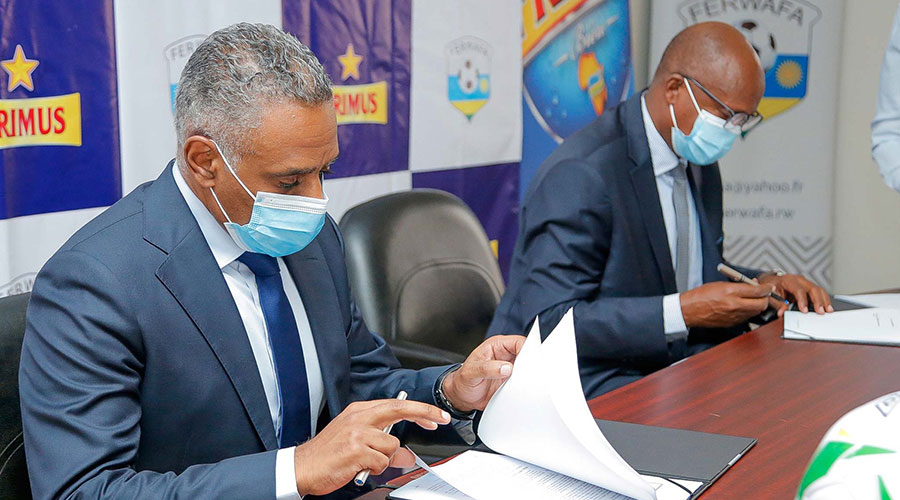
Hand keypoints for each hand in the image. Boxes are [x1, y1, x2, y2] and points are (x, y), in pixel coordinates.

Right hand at [293, 399, 449, 495]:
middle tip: (439, 421)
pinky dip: (375, 468)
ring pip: (392, 445)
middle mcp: (359, 418)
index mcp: (359, 411)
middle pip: (399, 409)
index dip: (419, 409)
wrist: (302, 466)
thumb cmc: (328, 454)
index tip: (436, 415)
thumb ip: (382, 443)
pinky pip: (381, 461)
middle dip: (424, 414)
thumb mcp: (357, 443)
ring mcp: (357, 433)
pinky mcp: (356, 450)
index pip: (395, 404)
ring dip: (384, 459)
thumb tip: (405, 454)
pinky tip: (360, 467)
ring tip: (365, 462)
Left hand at [440, 335, 525, 412]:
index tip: (530, 362)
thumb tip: (506, 368)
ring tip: (528, 382)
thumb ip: (487, 369)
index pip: (518, 342)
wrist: (462, 397)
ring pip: (528, 367)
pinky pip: (525, 380)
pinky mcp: (512, 380)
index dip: (527, 350)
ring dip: (530, 375)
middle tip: (531, 374)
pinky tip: (526, 389)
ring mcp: (510, 368)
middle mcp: (505, 355)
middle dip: (531, 363)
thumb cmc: (463, 380)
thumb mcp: (471, 373)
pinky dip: (527, 384)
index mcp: (496, 345)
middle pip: (527, 354)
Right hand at [681, 281, 773, 327]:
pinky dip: (749, 311)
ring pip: (756, 312)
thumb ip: (738, 285)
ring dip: (758, 305)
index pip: (757, 290)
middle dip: (765, 298)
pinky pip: (747, 317)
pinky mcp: (732, 323)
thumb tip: (752, 284)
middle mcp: (734, 305)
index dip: (766, 288)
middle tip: (764, 294)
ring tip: (752, 299)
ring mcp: (734, 316)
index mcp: (731, 292)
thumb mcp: (720, 284)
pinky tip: (743, 306)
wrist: (689, 310)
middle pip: (761, 304)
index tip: (769, 286)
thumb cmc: (701, 296)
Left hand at [758, 273, 832, 316]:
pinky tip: (827, 307)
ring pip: (819, 289)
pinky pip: (819, 292)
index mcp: (789, 280)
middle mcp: (799, 280)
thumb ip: (777, 304)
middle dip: (818, 301)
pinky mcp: (809, 287)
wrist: (773, 280)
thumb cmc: (772, 287)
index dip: (802, 301)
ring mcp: (806, 282)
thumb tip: (781, 313)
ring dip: (824, 300)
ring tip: (828, 310)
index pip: (798, 290)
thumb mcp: (772, 295)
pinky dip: (824, 299)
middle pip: (812, 288)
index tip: (805, 311)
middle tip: (821, 312)